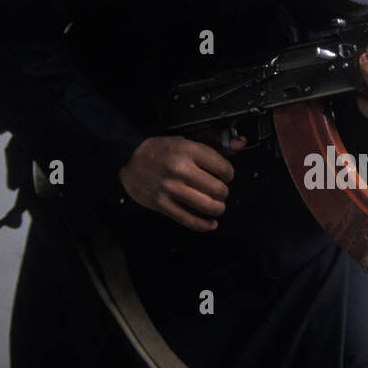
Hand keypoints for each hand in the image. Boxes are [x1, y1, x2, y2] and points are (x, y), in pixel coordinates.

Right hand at [118, 135, 245, 232]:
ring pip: (207, 206)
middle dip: (224, 193)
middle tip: (220, 192)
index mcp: (188, 151)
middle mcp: (181, 170)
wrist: (128, 158)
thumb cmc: (158, 150)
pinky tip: (211, 224)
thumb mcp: (184, 142)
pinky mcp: (162, 204)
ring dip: (218, 209)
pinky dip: (204, 225)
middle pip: (218, 189)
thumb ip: (211, 147)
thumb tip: (240, 144)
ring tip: (217, 206)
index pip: (223, 168)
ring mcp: (171, 189)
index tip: (226, 176)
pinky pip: (189, 220)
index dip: (229, 174)